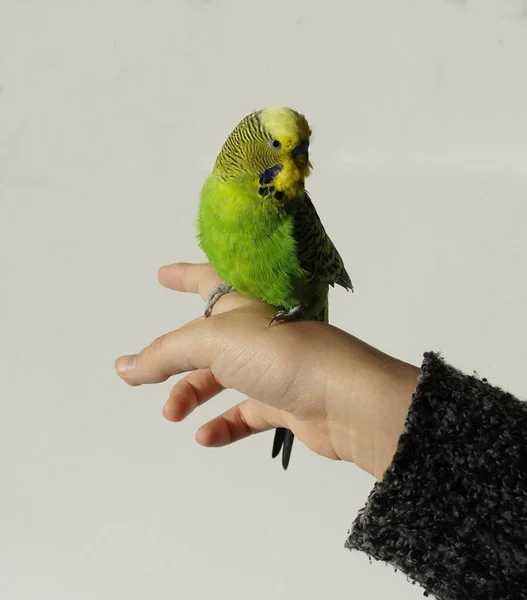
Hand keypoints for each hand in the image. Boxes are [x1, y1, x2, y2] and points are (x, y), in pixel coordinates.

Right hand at [115, 263, 418, 479]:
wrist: (344, 399)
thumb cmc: (282, 353)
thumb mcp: (214, 341)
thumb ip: (164, 353)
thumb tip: (123, 367)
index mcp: (247, 301)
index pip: (210, 279)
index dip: (184, 275)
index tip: (162, 275)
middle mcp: (261, 330)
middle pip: (208, 338)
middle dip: (174, 357)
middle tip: (142, 375)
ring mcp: (275, 367)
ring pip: (223, 378)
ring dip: (192, 394)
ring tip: (172, 413)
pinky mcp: (286, 402)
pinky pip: (246, 412)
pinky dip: (224, 424)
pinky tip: (206, 437)